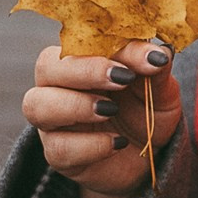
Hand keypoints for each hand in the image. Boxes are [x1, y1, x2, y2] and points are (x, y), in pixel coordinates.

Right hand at [23, 40, 181, 197]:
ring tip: (110, 110)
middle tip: (123, 78)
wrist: (149, 156)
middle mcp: (58, 85)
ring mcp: (52, 120)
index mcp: (82, 58)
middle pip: (47, 66)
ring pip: (36, 105)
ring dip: (75, 105)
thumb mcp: (160, 92)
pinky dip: (90, 145)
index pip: (86, 41)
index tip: (151, 58)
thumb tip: (161, 52)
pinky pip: (58, 147)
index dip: (116, 46)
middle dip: (85, 70)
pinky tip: (116, 143)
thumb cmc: (148, 111)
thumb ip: (157, 73)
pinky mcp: (57, 154)